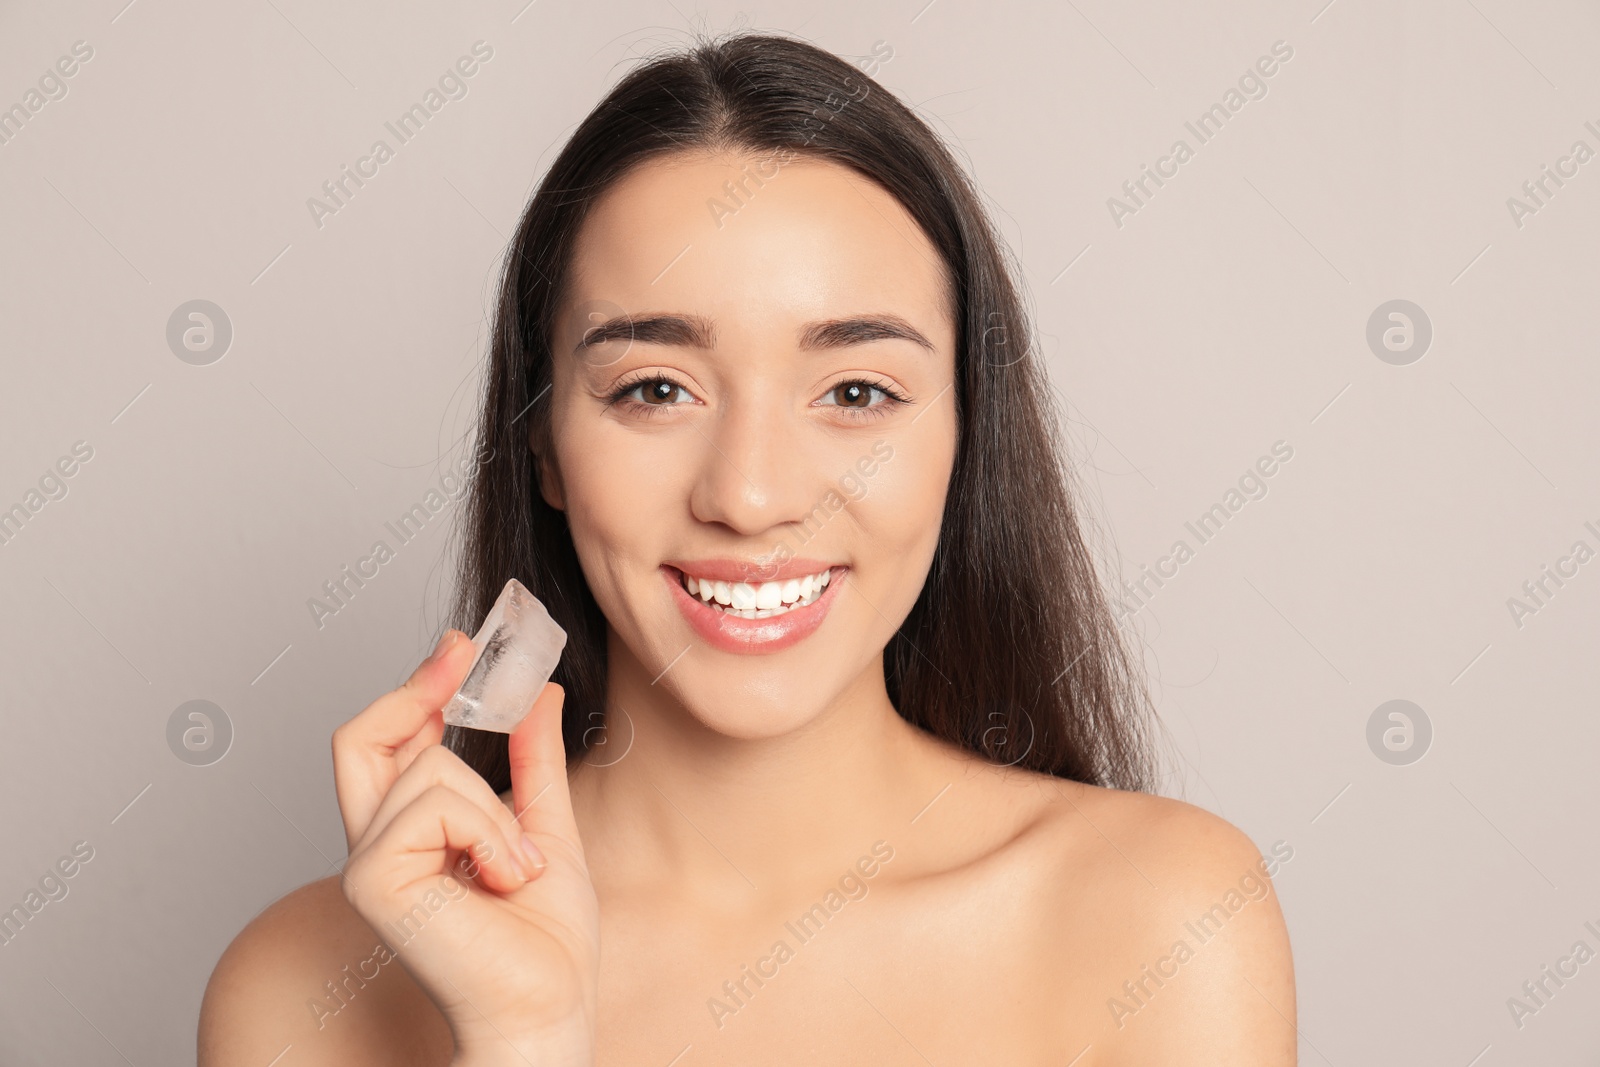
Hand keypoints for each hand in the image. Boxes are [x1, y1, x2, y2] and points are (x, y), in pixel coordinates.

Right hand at [331, 630, 599, 1064]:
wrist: (548, 1007)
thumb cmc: (544, 942)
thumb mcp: (547, 827)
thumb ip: (532, 762)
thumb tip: (537, 691)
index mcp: (409, 835)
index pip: (385, 743)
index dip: (416, 686)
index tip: (462, 647)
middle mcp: (375, 845)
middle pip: (361, 735)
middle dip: (419, 686)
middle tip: (466, 653)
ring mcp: (367, 864)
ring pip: (431, 767)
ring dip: (497, 812)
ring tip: (517, 868)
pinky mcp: (372, 881)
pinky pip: (434, 804)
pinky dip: (488, 833)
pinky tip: (504, 880)